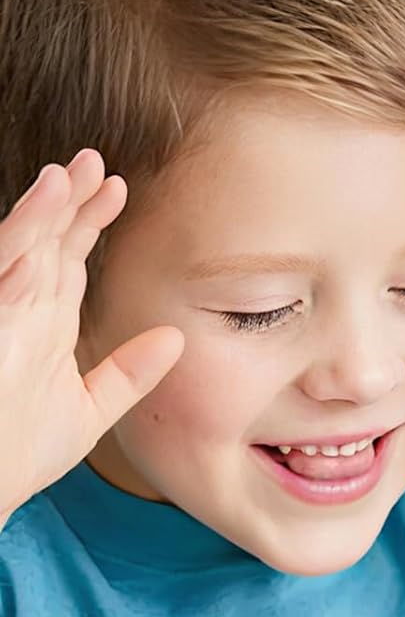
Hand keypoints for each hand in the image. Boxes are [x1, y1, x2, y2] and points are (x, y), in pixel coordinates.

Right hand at [0, 150, 182, 520]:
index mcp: (43, 326)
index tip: (120, 190)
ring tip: (73, 171)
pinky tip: (46, 203)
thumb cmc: (18, 453)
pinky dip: (24, 234)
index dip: (90, 223)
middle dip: (71, 201)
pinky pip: (4, 267)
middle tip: (99, 162)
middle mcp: (18, 310)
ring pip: (23, 243)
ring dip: (47, 205)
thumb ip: (130, 374)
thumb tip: (176, 339)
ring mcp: (0, 312)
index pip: (68, 260)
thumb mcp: (91, 411)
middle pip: (48, 241)